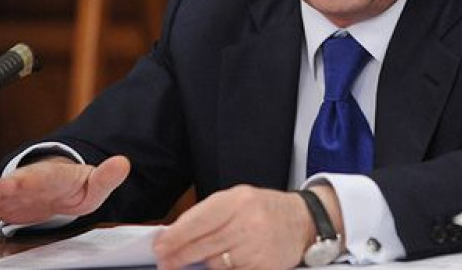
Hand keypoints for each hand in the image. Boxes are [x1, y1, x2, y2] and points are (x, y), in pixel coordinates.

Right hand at [0, 155, 130, 225]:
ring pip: (0, 193)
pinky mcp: (7, 203)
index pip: (43, 176)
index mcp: (54, 175)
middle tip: (0, 189)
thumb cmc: (76, 186)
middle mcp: (32, 180)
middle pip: (18, 181)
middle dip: (8, 185)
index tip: (19, 180)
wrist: (61, 187)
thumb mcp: (95, 183)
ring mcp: (17, 191)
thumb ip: (107, 176)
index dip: (32, 179)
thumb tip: (123, 163)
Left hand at [153, 185, 315, 269]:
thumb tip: (175, 234)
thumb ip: (208, 214)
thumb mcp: (237, 199)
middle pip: (201, 245)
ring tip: (209, 255)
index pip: (197, 221)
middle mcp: (246, 222)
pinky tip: (229, 262)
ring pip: (214, 263)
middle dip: (178, 256)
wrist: (302, 221)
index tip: (159, 246)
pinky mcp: (263, 268)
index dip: (174, 237)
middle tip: (165, 262)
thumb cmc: (264, 209)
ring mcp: (255, 247)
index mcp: (237, 200)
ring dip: (205, 263)